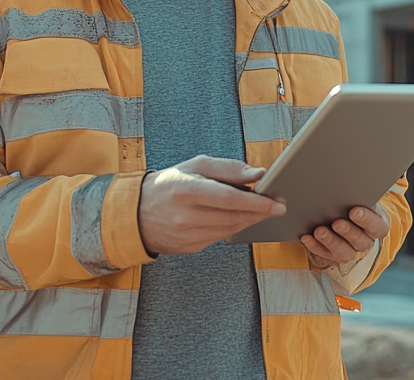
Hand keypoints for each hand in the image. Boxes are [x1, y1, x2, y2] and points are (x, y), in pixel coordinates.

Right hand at [138, 155, 285, 254]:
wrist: (136, 213)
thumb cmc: (169, 184)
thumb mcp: (195, 166)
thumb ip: (228, 168)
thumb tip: (258, 174)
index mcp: (186, 190)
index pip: (229, 199)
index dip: (257, 202)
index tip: (277, 202)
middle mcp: (186, 216)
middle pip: (233, 217)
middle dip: (260, 212)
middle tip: (278, 206)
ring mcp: (187, 235)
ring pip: (230, 230)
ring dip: (250, 220)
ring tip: (261, 209)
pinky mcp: (190, 247)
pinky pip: (220, 237)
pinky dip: (234, 227)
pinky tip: (240, 217)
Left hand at [300, 203, 388, 267]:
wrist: (346, 214)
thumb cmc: (355, 202)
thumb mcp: (361, 198)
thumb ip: (359, 196)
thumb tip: (347, 186)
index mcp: (377, 226)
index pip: (377, 226)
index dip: (367, 220)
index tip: (354, 211)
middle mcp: (366, 241)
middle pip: (360, 241)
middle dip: (348, 232)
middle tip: (336, 222)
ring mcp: (350, 251)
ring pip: (343, 252)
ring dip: (331, 241)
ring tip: (319, 231)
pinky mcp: (334, 256)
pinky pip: (324, 254)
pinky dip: (315, 246)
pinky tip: (306, 237)